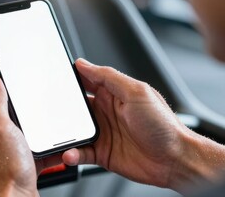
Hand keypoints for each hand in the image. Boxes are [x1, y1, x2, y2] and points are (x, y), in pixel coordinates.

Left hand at [0, 75, 60, 196]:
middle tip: (38, 106)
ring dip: (40, 129)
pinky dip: (49, 148)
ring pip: (27, 131)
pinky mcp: (23, 162)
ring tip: (48, 129)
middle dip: (27, 110)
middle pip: (12, 114)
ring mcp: (9, 150)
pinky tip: (55, 148)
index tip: (18, 83)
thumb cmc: (5, 171)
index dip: (5, 89)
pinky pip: (38, 148)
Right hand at [63, 59, 224, 190]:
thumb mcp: (137, 92)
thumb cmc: (163, 125)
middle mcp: (107, 111)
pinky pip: (80, 152)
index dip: (71, 78)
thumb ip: (110, 77)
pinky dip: (72, 153)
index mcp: (115, 93)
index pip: (87, 80)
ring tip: (58, 136)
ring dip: (65, 133)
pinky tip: (71, 153)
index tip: (55, 78)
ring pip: (75, 130)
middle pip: (76, 106)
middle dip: (62, 108)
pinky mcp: (102, 153)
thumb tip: (85, 64)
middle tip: (50, 110)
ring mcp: (103, 132)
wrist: (175, 160)